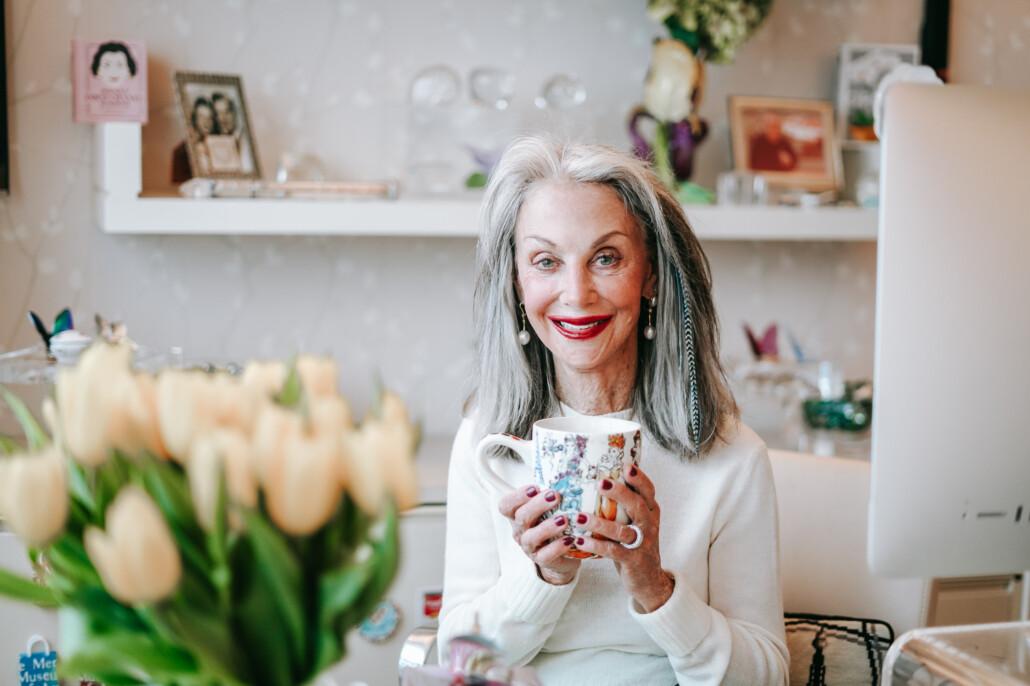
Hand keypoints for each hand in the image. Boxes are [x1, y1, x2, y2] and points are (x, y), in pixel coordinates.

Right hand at [498, 485, 581, 584]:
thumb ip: (549, 492)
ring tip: (564, 519)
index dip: (517, 496)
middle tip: (555, 496)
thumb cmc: (552, 523)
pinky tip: (569, 539)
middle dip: (537, 505)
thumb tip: (566, 469)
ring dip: (548, 527)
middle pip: (520, 517)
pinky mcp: (541, 560)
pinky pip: (545, 555)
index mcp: (517, 514)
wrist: (561, 554)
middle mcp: (520, 530)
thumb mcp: (548, 507)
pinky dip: (557, 547)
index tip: (534, 487)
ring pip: (531, 537)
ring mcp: (529, 547)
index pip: (506, 505)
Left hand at [571, 464, 673, 611]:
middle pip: (637, 505)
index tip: (626, 466)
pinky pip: (613, 552)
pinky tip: (579, 541)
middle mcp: (649, 525)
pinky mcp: (634, 561)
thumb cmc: (635, 544)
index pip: (648, 491)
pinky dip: (595, 545)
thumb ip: (624, 505)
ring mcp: (643, 544)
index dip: (639, 478)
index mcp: (651, 512)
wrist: (649, 579)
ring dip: (598, 523)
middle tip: (600, 482)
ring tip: (578, 516)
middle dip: (619, 492)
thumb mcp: (636, 523)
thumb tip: (597, 477)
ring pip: (621, 530)